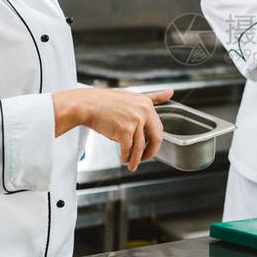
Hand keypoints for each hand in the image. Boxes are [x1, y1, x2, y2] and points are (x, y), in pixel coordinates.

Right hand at [53, 88, 173, 171]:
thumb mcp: (132, 95)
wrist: (86, 105)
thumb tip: (170, 92)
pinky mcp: (124, 131)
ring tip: (131, 164)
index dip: (155, 140)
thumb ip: (153, 97)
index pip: (158, 127)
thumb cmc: (105, 101)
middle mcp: (143, 112)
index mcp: (147, 104)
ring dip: (136, 159)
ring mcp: (135, 121)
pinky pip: (128, 149)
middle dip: (151, 152)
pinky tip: (123, 159)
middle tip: (144, 158)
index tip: (151, 146)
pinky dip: (126, 157)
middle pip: (155, 138)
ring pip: (141, 147)